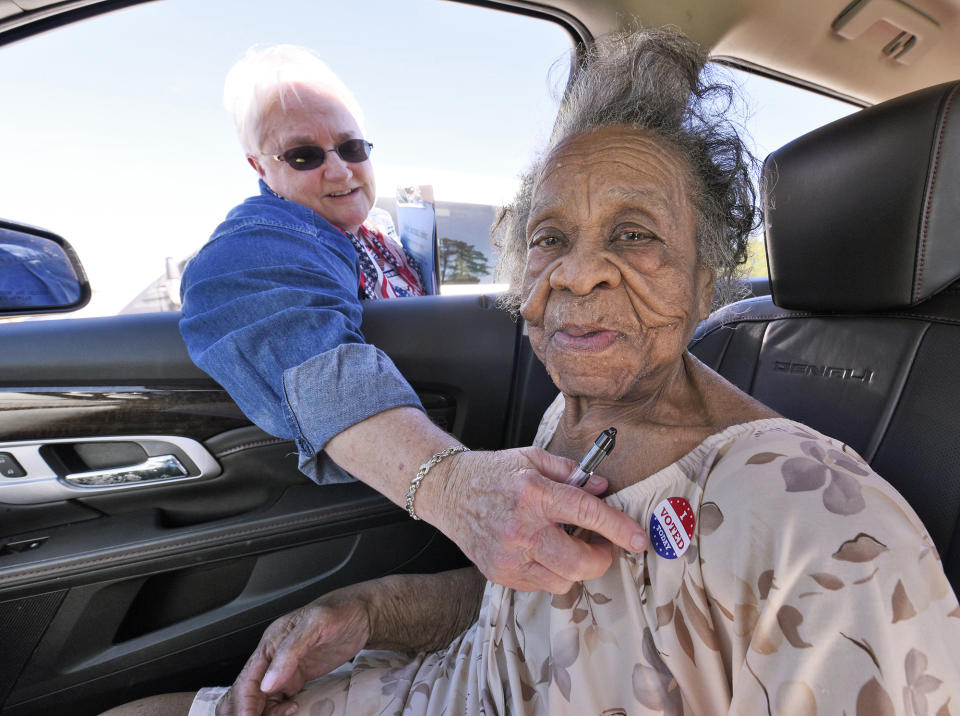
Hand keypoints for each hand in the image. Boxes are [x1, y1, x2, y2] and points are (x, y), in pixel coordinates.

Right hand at [216, 593, 369, 715]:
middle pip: (244, 694)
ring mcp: (283, 670)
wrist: (363, 614)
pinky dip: (277, 712)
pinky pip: (276, 702)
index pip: (245, 683)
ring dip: (265, 714)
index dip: (244, 707)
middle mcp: (272, 658)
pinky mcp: (295, 678)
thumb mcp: (316, 624)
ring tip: (287, 713)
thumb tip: (267, 683)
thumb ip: (289, 652)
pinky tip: (293, 709)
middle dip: (248, 713)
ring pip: (259, 701)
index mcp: (270, 644)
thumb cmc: (341, 612)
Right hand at [426, 447, 648, 593]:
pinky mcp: (500, 573)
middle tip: (603, 546)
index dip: (619, 528)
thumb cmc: (493, 472)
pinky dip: (552, 573)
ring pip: (563, 581)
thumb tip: (603, 488)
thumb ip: (571, 472)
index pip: (587, 514)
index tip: (639, 538)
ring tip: (568, 546)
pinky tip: (544, 552)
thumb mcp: (533, 458)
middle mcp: (521, 529)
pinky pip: (541, 586)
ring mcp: (509, 556)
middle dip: (602, 558)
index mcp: (534, 495)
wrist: (448, 491)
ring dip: (576, 567)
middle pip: (579, 563)